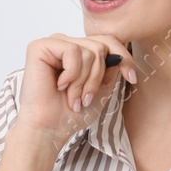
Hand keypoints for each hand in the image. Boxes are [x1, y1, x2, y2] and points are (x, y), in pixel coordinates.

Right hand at [14, 32, 137, 147]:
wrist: (49, 129)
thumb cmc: (70, 114)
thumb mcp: (102, 89)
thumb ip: (111, 69)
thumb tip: (117, 55)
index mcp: (78, 53)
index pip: (107, 41)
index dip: (124, 58)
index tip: (131, 78)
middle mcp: (65, 45)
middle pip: (100, 46)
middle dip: (98, 77)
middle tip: (86, 98)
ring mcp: (52, 45)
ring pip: (88, 51)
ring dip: (84, 81)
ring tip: (72, 97)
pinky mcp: (39, 47)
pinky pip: (72, 50)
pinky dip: (71, 74)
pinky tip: (59, 85)